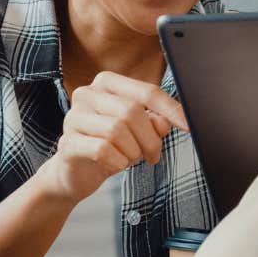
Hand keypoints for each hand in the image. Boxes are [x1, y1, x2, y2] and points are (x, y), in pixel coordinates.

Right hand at [38, 72, 189, 202]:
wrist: (75, 173)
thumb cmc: (109, 146)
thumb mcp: (137, 132)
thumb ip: (153, 122)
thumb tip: (165, 121)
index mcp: (107, 83)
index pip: (147, 91)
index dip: (171, 109)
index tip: (189, 126)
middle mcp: (87, 93)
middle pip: (133, 112)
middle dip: (149, 139)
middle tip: (152, 155)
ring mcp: (73, 116)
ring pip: (117, 131)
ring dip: (132, 152)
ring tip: (129, 159)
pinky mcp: (67, 142)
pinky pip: (103, 149)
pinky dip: (117, 162)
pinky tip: (114, 164)